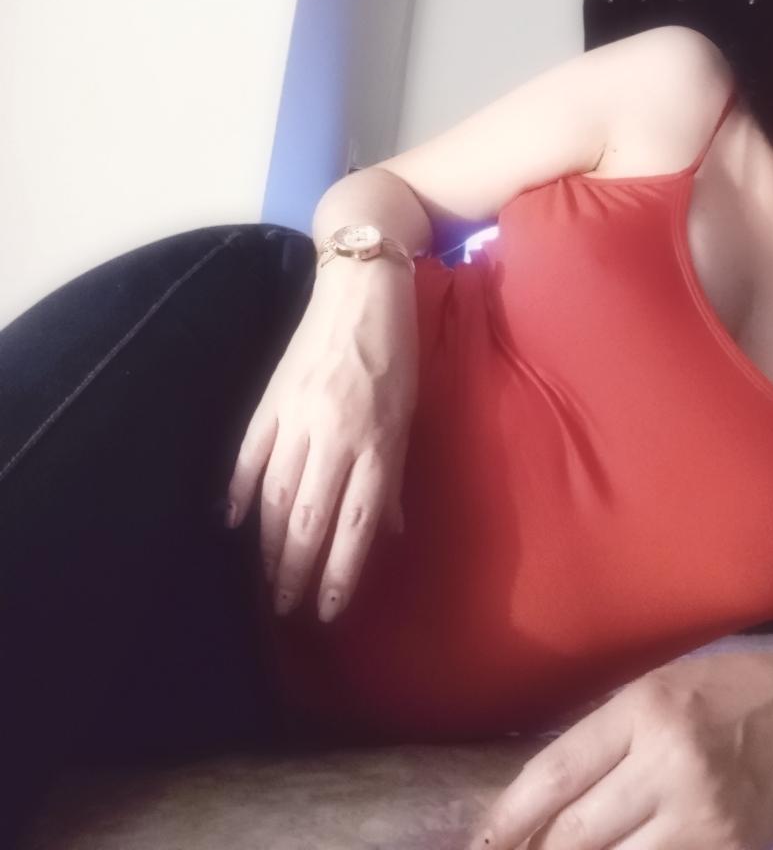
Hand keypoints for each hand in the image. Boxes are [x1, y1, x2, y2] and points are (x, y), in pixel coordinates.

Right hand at [223, 264, 418, 622]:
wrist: (360, 291)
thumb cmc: (395, 353)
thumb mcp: (408, 415)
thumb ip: (393, 475)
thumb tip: (388, 532)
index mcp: (378, 443)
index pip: (357, 526)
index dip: (339, 575)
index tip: (326, 612)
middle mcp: (337, 437)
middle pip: (309, 521)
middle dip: (295, 573)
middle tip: (284, 610)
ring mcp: (299, 419)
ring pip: (275, 498)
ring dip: (267, 545)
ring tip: (262, 580)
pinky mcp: (271, 400)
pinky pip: (249, 456)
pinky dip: (240, 492)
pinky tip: (233, 522)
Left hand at [467, 651, 772, 849]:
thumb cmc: (721, 693)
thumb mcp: (654, 690)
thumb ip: (602, 738)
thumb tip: (539, 801)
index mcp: (645, 710)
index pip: (557, 774)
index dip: (508, 819)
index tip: (480, 846)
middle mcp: (671, 764)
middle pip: (577, 836)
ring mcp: (704, 817)